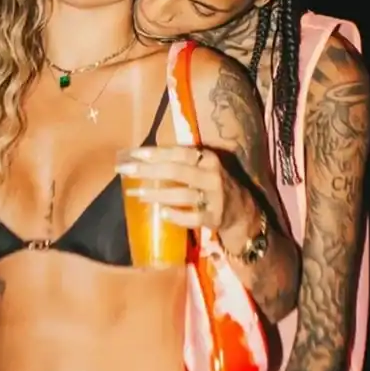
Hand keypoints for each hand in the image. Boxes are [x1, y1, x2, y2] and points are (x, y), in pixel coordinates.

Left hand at [116, 146, 256, 249]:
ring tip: (138, 194)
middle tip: (127, 172)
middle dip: (149, 170)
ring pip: (182, 195)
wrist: (242, 211)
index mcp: (208, 159)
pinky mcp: (214, 218)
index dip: (155, 152)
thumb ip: (181, 162)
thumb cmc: (213, 185)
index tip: (134, 154)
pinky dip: (176, 216)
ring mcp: (214, 197)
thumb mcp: (203, 168)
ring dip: (158, 194)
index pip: (179, 152)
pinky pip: (192, 218)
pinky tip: (162, 214)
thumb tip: (144, 158)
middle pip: (177, 171)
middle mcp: (212, 176)